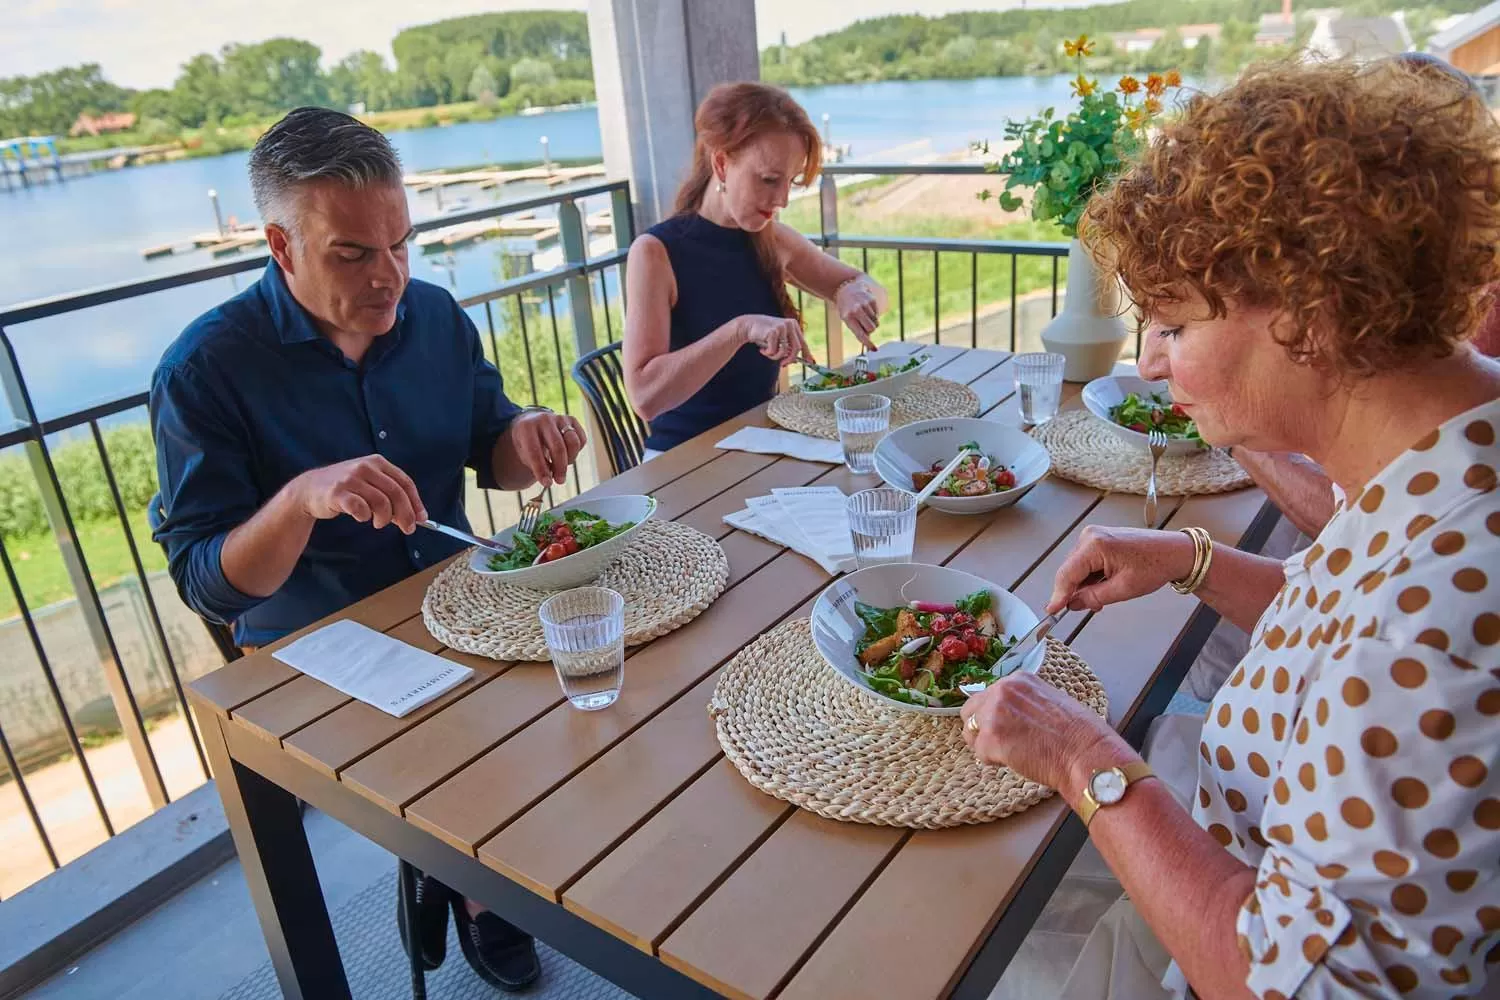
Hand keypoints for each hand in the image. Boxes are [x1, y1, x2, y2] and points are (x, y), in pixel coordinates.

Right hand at [292, 455, 426, 533]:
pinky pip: (360, 508)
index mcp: (377, 463)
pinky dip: (365, 516)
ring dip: (384, 518)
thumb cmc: (346, 489)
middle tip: (408, 529)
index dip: (416, 502)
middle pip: (396, 493)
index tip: (422, 518)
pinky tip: (362, 517)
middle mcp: (365, 467)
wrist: (310, 489)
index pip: (404, 482)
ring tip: (378, 523)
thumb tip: (415, 517)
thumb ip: (390, 497)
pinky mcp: (338, 492)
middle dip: (406, 514)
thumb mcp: (370, 486)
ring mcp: (351, 479)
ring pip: (381, 502)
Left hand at [507, 409, 586, 487]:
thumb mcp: (524, 453)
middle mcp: (544, 419)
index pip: (535, 451)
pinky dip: (577, 451)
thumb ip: (536, 465)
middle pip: (558, 447)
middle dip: (560, 467)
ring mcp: (560, 418)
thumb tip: (550, 479)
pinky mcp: (572, 420)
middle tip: (559, 481)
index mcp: (526, 427)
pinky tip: (567, 455)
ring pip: (573, 442)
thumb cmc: (527, 443)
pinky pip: (581, 439)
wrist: (533, 423)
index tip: (546, 484)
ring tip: (562, 466)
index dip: (541, 469)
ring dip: (570, 459)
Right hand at [741, 314, 814, 366]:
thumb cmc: (764, 334)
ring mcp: (782, 327)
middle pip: (797, 348)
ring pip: (785, 351)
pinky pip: (774, 350)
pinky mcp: (774, 331)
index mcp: (793, 325)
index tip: (810, 363)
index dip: (807, 354)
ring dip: (775, 357)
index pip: (803, 342)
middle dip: (790, 359)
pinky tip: (762, 349)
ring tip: (768, 353)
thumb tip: (796, 361)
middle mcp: (790, 324)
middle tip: (783, 365)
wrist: (748, 325)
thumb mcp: (778, 340)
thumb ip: (788, 348)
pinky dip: (768, 353)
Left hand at [835, 276, 883, 348]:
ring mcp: (864, 304)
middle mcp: (856, 311)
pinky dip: (873, 314)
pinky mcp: (871, 299)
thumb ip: (857, 329)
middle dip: (870, 330)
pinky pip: (877, 313)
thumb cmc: (846, 308)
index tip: (874, 349)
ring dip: (872, 321)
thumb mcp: (846, 319)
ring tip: (864, 315)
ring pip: (875, 322)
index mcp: (848, 318)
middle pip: (871, 329)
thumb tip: (868, 339)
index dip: (868, 343)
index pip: (860, 334)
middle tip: (865, 325)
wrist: (846, 289)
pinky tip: (867, 308)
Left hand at [960, 671, 1121, 790]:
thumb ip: (1024, 702)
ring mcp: (994, 713)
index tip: (1006, 727)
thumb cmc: (1079, 733)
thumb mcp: (1050, 700)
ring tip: (1008, 754)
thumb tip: (1009, 714)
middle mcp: (1002, 690)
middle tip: (1000, 744)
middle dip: (981, 728)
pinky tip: (1014, 761)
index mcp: (1018, 680)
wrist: (1086, 753)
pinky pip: (979, 753)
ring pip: (970, 732)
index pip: (988, 695)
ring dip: (984, 745)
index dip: (994, 715)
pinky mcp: (991, 738)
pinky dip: (993, 761)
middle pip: (970, 710)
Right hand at [1045, 526, 1195, 614]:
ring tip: (1100, 599)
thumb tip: (1072, 604)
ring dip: (1084, 585)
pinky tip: (1103, 586)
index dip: (1058, 595)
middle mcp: (1089, 536)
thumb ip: (1093, 597)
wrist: (1174, 552)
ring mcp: (1094, 535)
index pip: (1067, 574)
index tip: (1051, 611)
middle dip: (1074, 591)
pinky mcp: (1099, 538)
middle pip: (1069, 570)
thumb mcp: (1123, 589)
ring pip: (1077, 567)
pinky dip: (1090, 577)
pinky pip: (1085, 561)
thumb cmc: (1155, 566)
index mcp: (1094, 545)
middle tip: (1085, 608)